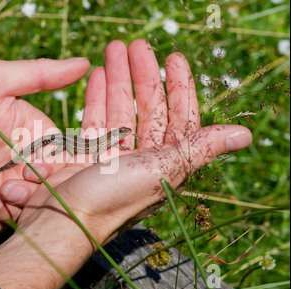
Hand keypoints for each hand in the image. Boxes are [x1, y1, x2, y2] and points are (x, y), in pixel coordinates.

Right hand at [0, 39, 251, 243]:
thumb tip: (245, 135)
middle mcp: (142, 159)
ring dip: (118, 79)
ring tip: (113, 50)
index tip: (174, 58)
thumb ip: (200, 149)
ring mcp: (113, 156)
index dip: (179, 87)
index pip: (180, 118)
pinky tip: (98, 76)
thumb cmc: (113, 199)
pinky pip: (96, 119)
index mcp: (166, 163)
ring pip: (120, 109)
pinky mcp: (88, 154)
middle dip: (144, 75)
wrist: (64, 222)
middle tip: (136, 45)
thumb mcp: (162, 170)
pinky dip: (97, 97)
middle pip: (148, 108)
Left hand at [0, 57, 89, 225]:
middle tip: (10, 184)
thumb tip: (85, 63)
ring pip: (24, 210)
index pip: (60, 155)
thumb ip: (38, 74)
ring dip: (9, 207)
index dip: (55, 166)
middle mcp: (18, 162)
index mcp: (29, 134)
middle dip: (32, 192)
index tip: (39, 166)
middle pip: (46, 188)